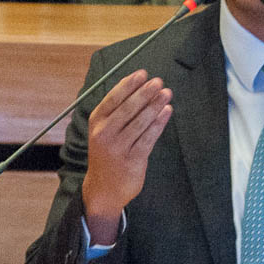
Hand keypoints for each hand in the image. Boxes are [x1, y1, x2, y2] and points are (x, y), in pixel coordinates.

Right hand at [81, 69, 172, 243]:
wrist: (103, 189)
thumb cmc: (107, 154)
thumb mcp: (103, 131)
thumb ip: (116, 112)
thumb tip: (138, 86)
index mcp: (96, 123)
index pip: (113, 99)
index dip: (128, 85)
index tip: (143, 73)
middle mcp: (105, 134)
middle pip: (128, 109)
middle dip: (145, 93)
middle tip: (159, 81)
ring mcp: (118, 148)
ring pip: (140, 122)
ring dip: (155, 105)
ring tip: (167, 93)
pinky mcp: (133, 160)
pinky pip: (149, 138)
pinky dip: (159, 123)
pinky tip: (167, 111)